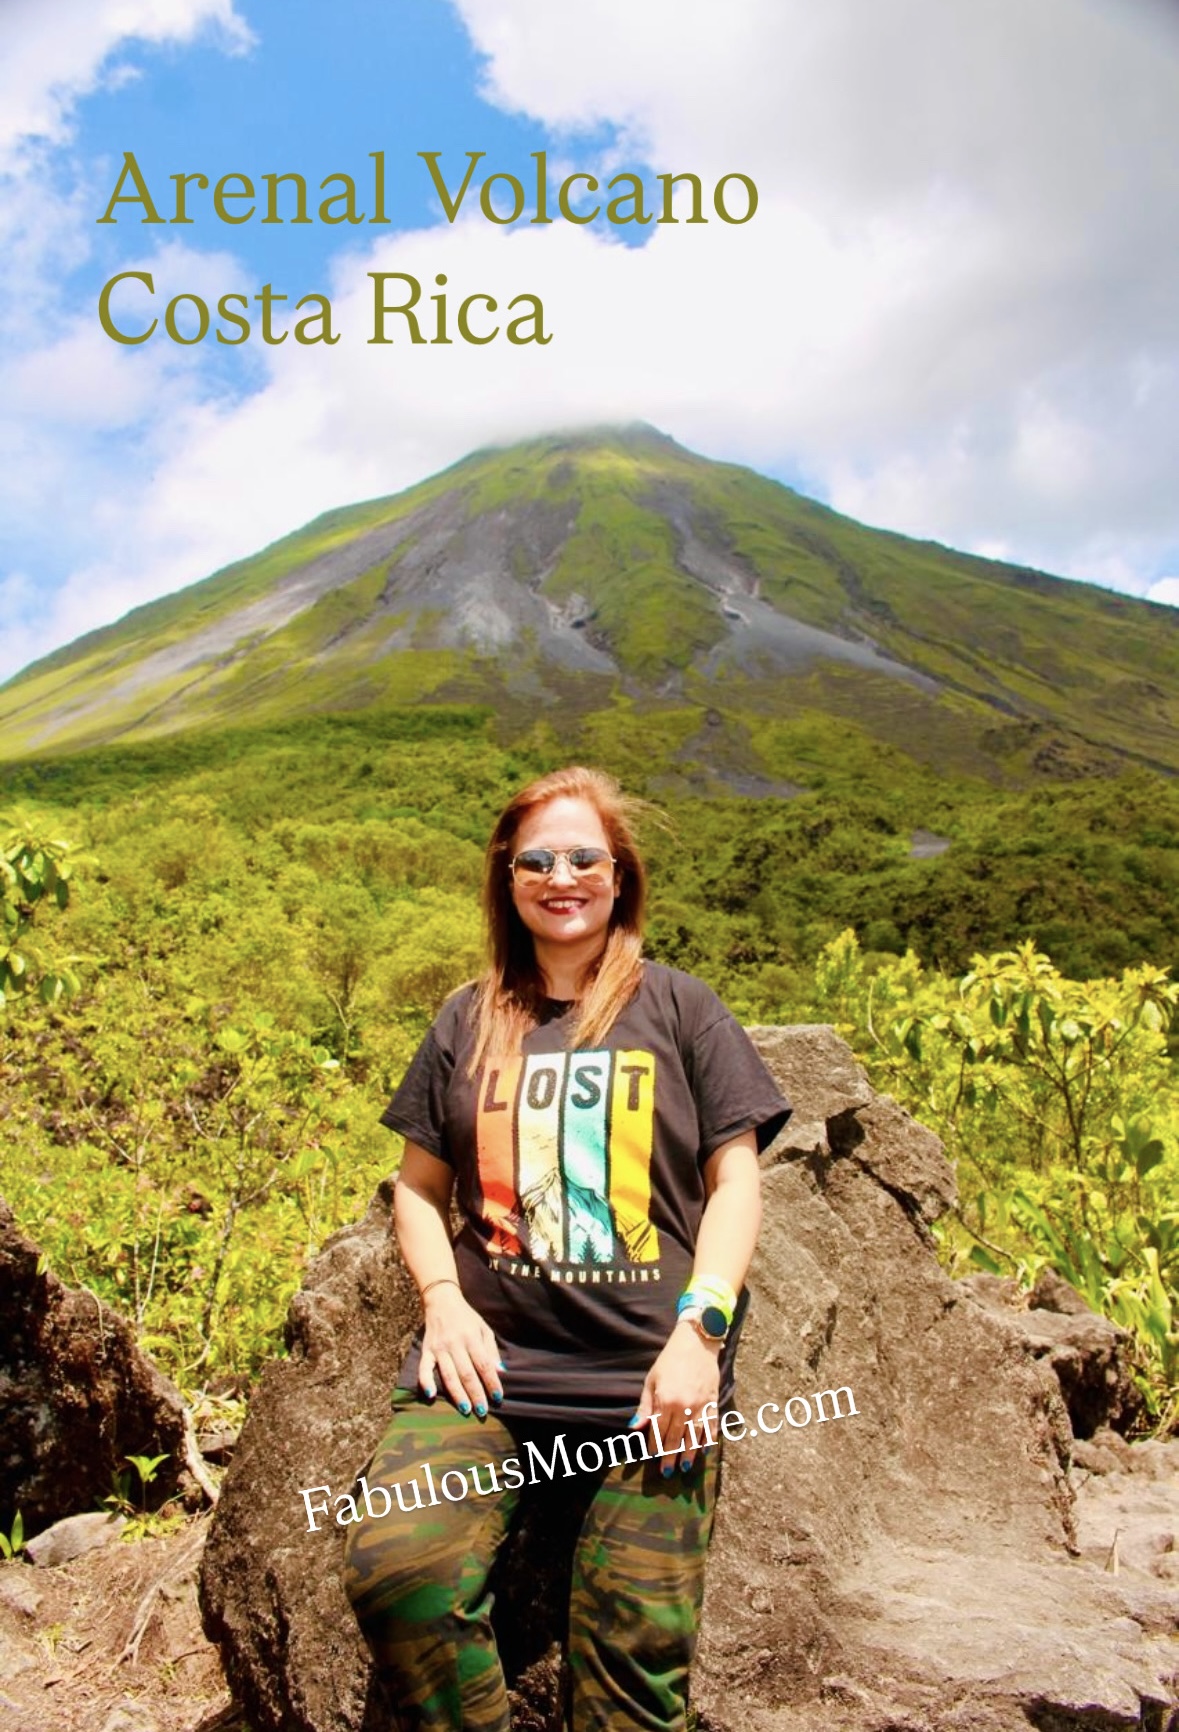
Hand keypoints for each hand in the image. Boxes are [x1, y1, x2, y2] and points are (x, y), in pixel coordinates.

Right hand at [419, 1284, 503, 1415]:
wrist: (441, 1301)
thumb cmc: (466, 1317)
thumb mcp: (483, 1328)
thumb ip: (491, 1350)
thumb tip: (500, 1372)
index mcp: (471, 1337)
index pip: (484, 1364)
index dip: (492, 1382)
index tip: (499, 1397)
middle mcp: (455, 1344)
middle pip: (467, 1373)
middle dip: (476, 1393)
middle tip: (483, 1411)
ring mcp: (439, 1348)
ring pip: (449, 1375)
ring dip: (458, 1394)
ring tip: (466, 1409)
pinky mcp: (426, 1350)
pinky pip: (424, 1368)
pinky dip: (426, 1382)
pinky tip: (431, 1395)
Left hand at [631, 1322, 720, 1475]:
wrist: (696, 1343)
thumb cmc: (669, 1361)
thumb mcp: (651, 1380)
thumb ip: (645, 1407)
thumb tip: (635, 1428)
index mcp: (666, 1400)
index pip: (658, 1430)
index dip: (654, 1445)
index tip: (651, 1457)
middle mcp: (684, 1406)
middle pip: (676, 1437)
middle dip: (670, 1456)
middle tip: (666, 1472)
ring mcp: (701, 1405)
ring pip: (694, 1436)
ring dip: (689, 1453)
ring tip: (685, 1467)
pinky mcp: (713, 1402)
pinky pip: (711, 1425)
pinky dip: (709, 1439)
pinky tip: (705, 1450)